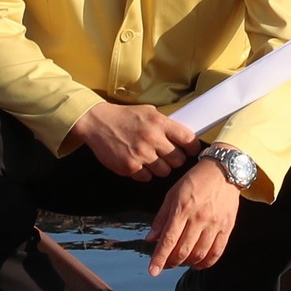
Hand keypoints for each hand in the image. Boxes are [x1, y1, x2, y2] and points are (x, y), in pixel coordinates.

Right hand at [68, 101, 201, 180]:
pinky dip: (144, 173)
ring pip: (164, 172)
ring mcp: (140, 154)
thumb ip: (166, 125)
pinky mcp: (129, 167)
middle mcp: (152, 138)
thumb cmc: (125, 117)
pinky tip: (138, 162)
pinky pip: (147, 178)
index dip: (192, 148)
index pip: (188, 140)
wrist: (97, 122)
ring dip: (160, 167)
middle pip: (178, 160)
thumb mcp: (149, 112)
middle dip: (175, 159)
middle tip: (167, 155)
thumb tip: (184, 138)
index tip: (190, 150)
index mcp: (159, 123)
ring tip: (151, 158)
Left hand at [148, 158, 238, 273]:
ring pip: (199, 254)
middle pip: (183, 251)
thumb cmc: (195, 180)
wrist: (224, 170)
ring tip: (180, 261)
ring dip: (187, 263)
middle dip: (171, 262)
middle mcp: (198, 218)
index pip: (169, 240)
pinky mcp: (227, 227)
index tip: (152, 271)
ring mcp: (214, 224)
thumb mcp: (172, 194)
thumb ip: (161, 218)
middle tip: (165, 265)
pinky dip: (206, 262)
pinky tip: (198, 263)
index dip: (159, 258)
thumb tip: (150, 239)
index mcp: (182, 208)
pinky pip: (217, 252)